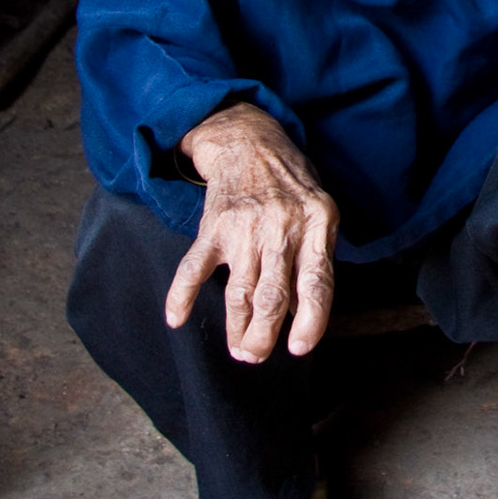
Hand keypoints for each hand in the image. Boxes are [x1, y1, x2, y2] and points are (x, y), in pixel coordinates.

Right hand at [166, 103, 338, 362]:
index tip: (298, 348)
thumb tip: (305, 312)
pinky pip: (194, 266)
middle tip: (255, 357)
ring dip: (236, 327)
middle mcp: (282, 227)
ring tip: (239, 349)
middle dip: (263, 335)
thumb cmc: (291, 184)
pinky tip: (176, 317)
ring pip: (239, 291)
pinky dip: (182, 294)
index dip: (310, 320)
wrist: (250, 141)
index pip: (317, 282)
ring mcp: (246, 227)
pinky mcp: (214, 225)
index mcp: (317, 224)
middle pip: (272, 295)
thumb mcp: (321, 210)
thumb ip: (317, 255)